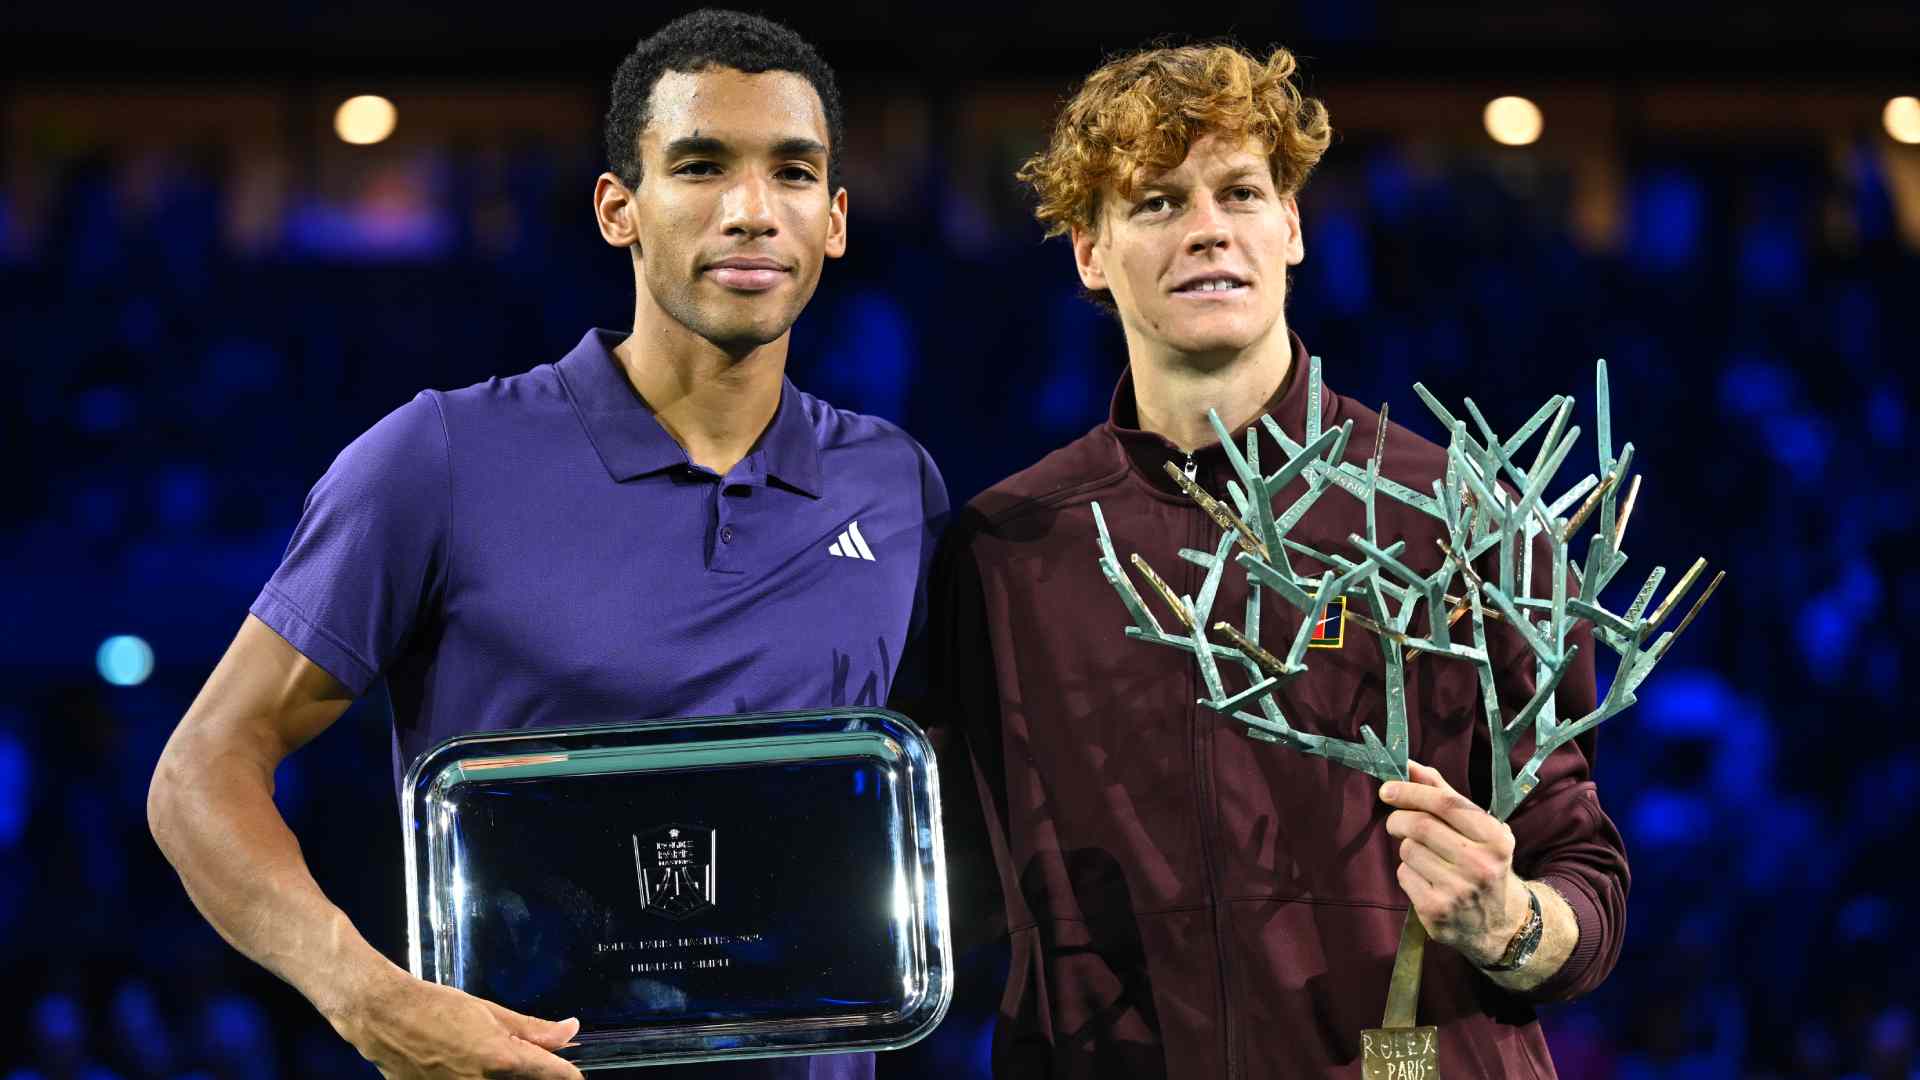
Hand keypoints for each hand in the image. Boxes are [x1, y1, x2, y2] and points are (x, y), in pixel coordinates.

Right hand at [334, 969, 583, 1078]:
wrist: (382, 1016)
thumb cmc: (435, 1006)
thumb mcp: (488, 1011)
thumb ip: (532, 1028)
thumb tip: (571, 1030)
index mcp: (499, 1059)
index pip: (551, 1074)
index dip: (568, 1075)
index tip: (575, 1076)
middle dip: (534, 1075)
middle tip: (531, 1062)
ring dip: (506, 1078)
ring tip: (488, 1057)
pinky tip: (471, 1066)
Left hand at [1379, 760, 1530, 967]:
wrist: (1501, 924)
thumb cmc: (1482, 862)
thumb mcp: (1476, 828)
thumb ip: (1443, 794)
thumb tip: (1408, 764)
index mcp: (1495, 837)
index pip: (1445, 803)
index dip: (1411, 791)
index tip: (1387, 789)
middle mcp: (1481, 864)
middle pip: (1420, 825)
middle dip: (1399, 819)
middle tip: (1396, 822)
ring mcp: (1459, 889)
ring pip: (1408, 850)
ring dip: (1407, 848)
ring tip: (1425, 857)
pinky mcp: (1438, 909)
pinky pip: (1404, 875)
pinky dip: (1407, 872)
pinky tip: (1426, 879)